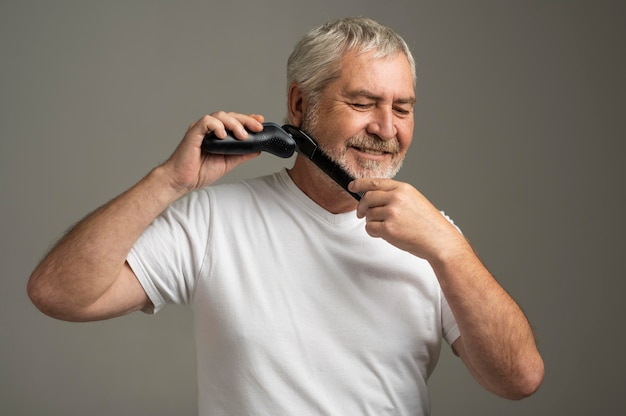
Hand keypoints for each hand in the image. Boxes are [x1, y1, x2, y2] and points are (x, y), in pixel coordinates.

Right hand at [162, 111, 264, 193]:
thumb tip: (258, 149)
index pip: (234, 121)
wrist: (182, 181)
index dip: (248, 119)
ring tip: (242, 136)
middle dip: (245, 120)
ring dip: (234, 124)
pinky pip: (206, 122)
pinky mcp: (193, 133)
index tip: (260, 121)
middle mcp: (209, 129)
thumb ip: (241, 155)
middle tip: (257, 127)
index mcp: (217, 134)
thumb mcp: (227, 163)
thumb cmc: (199, 172)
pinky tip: (223, 135)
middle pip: (229, 115)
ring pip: (219, 116)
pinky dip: (217, 126)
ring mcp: (201, 130)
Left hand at [349, 178, 467, 261]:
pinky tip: (385, 234)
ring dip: (372, 222)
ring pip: (368, 214)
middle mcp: (397, 198)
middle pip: (367, 198)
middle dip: (361, 207)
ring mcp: (392, 213)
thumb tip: (374, 197)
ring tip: (386, 227)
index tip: (352, 186)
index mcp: (403, 189)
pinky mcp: (389, 228)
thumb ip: (396, 196)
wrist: (440, 240)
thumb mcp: (414, 200)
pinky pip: (370, 228)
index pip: (375, 182)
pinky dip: (373, 232)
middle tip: (361, 213)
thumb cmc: (428, 224)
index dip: (360, 184)